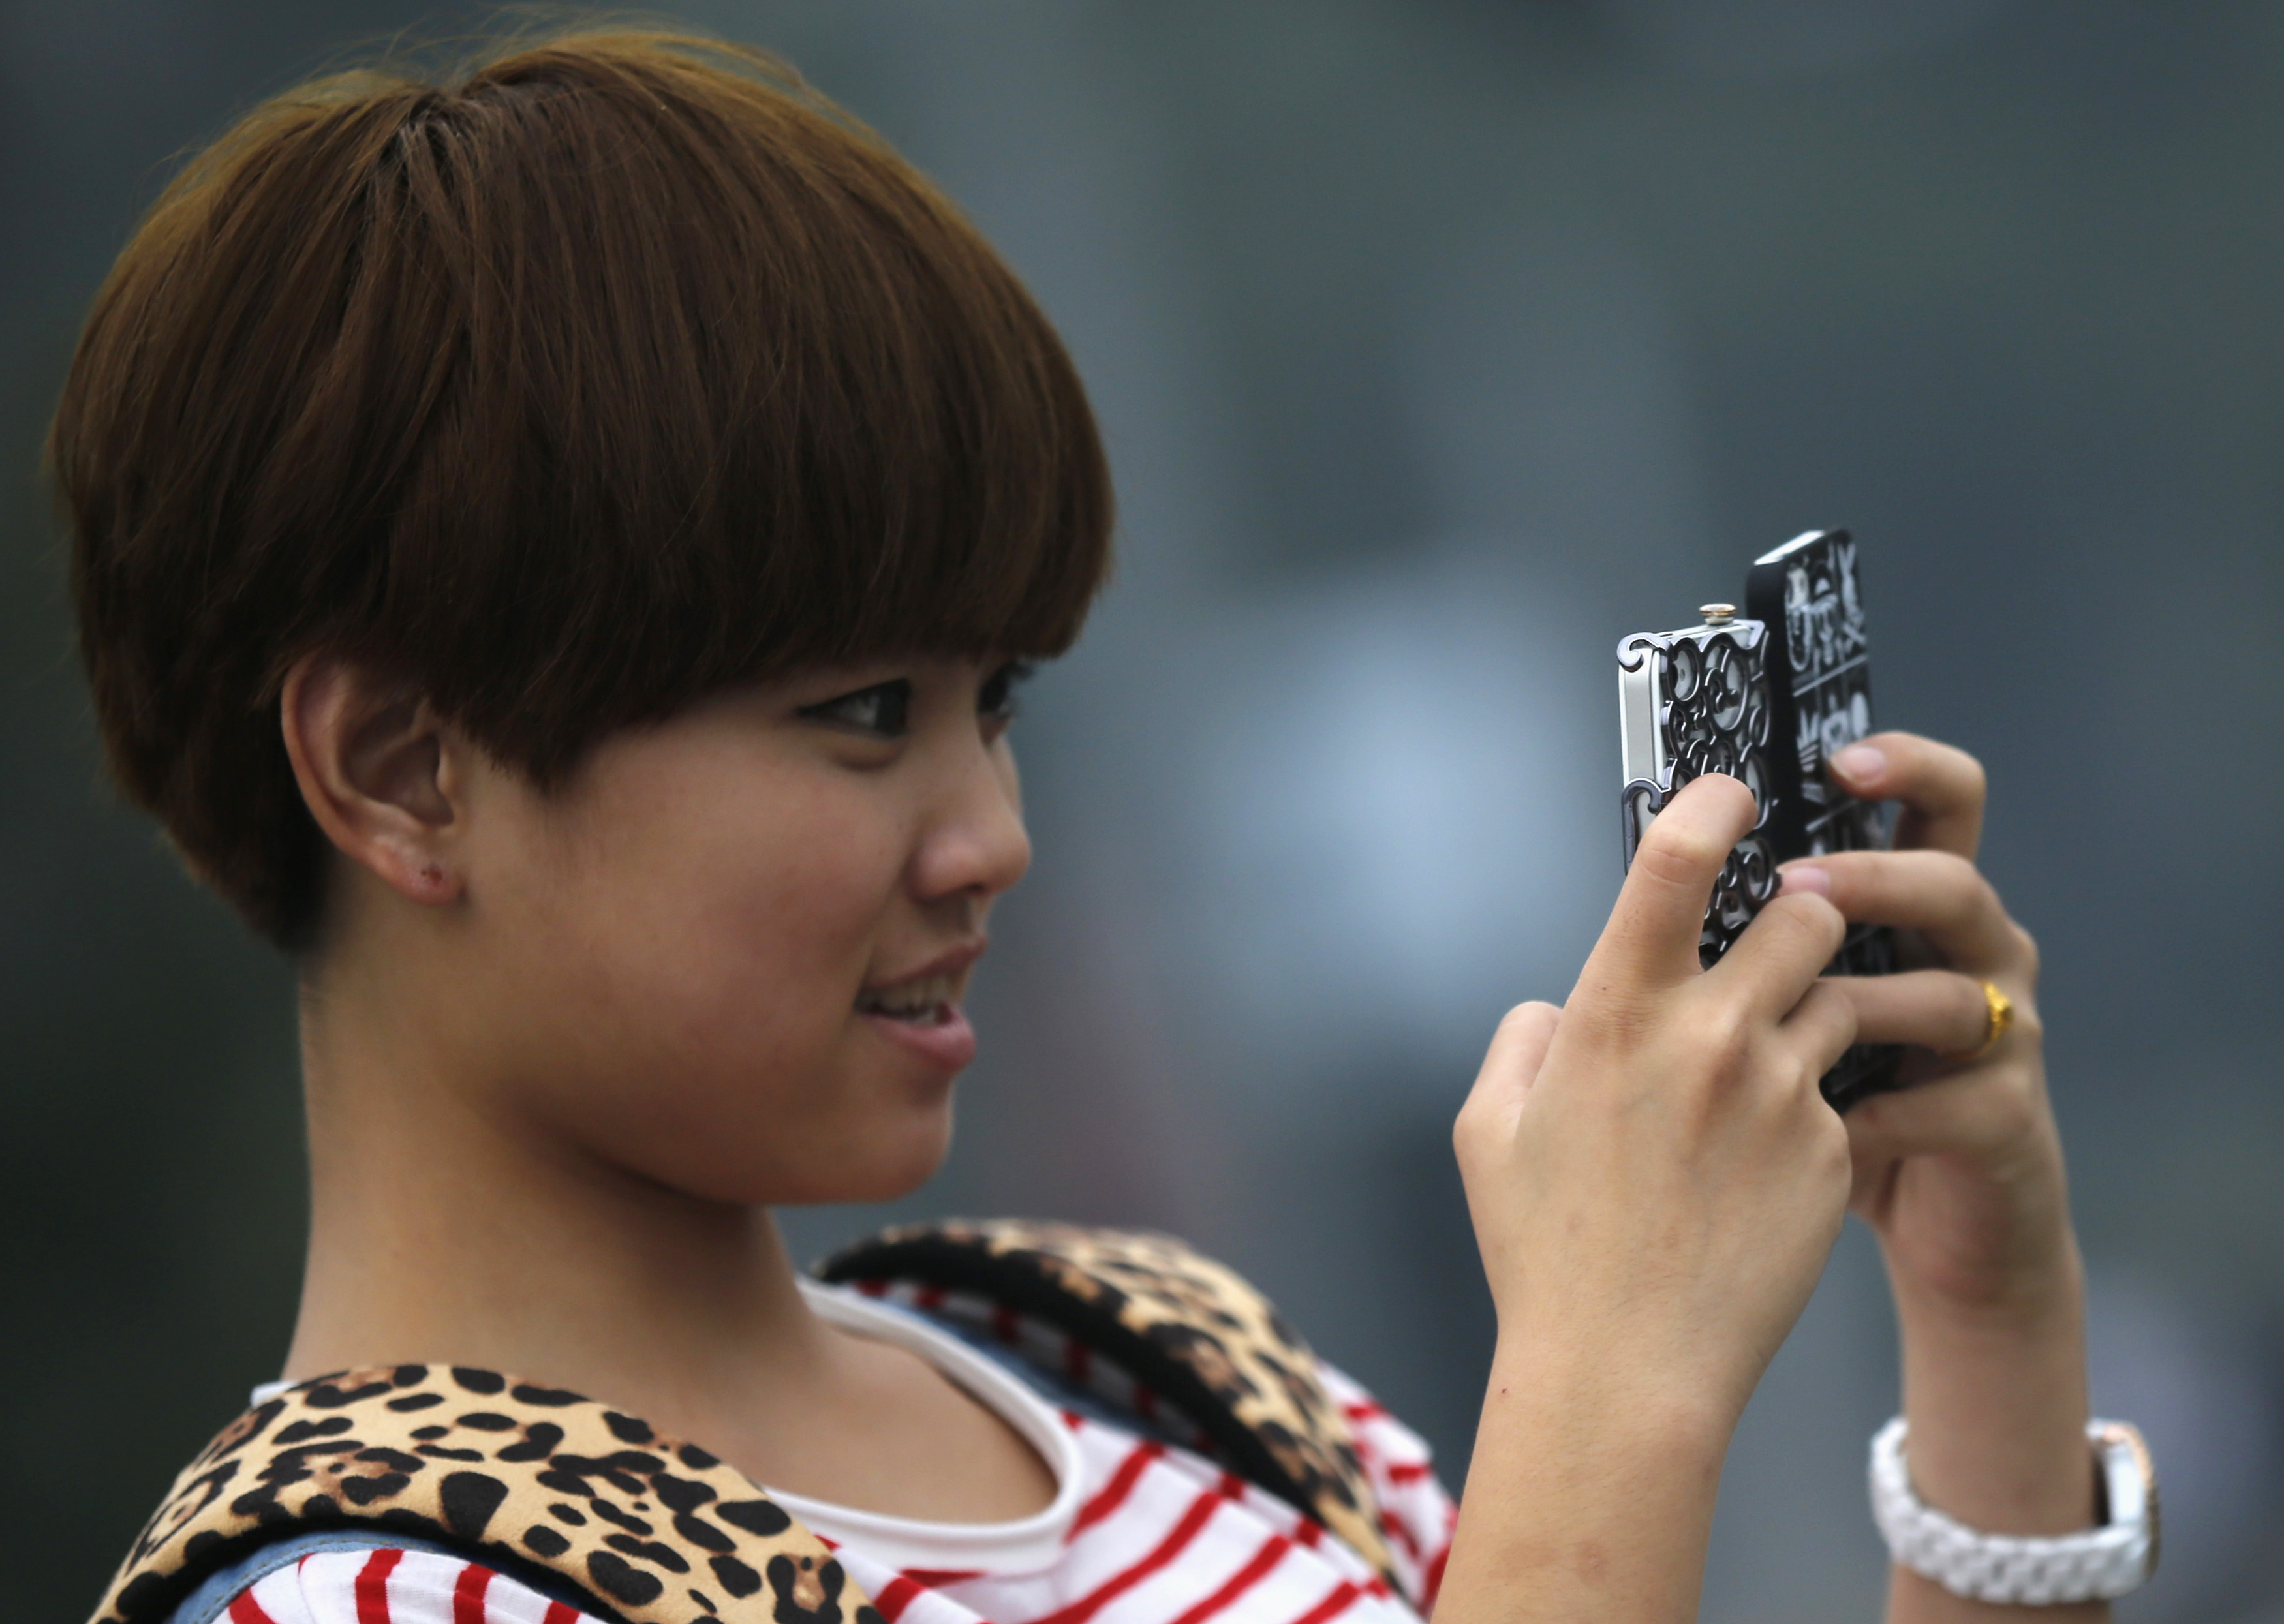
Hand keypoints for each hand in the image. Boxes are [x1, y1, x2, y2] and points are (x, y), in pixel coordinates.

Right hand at [1455, 772, 1858, 1427]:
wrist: (1629, 1372)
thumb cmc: (1542, 1250)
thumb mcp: (1490, 1131)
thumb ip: (1523, 1040)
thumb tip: (1562, 1009)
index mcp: (1615, 1013)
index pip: (1678, 860)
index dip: (1714, 803)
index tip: (1732, 792)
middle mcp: (1708, 1035)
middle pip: (1806, 910)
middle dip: (1800, 910)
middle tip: (1777, 939)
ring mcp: (1780, 1093)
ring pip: (1838, 993)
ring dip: (1812, 1003)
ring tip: (1771, 1054)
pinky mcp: (1827, 1150)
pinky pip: (1839, 1089)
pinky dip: (1812, 1101)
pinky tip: (1767, 1155)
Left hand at [1788, 733, 2071, 1323]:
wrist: (1936, 1222)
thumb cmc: (1845, 1096)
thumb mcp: (1800, 1006)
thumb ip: (1758, 945)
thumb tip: (1648, 895)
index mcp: (1920, 909)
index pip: (1937, 805)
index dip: (1903, 768)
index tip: (1838, 760)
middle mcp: (1975, 954)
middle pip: (1954, 880)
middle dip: (1874, 877)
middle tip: (1795, 885)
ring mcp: (2005, 1035)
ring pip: (1956, 991)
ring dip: (1870, 997)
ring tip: (1801, 1011)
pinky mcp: (2009, 1119)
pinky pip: (1955, 1103)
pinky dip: (1886, 1113)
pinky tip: (1832, 1127)